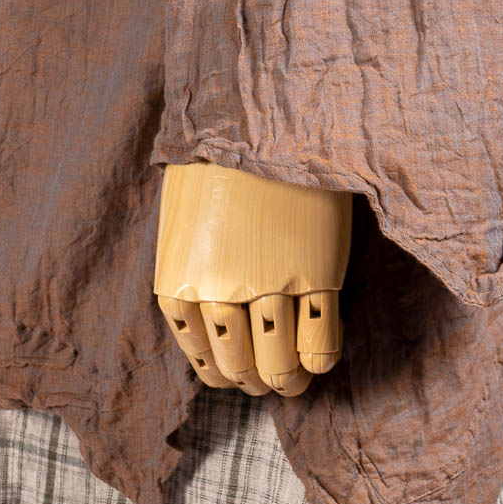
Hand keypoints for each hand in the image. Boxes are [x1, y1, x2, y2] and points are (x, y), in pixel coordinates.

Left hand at [154, 161, 351, 395]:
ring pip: (281, 362)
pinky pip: (321, 340)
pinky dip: (321, 358)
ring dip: (291, 379)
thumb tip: (218, 329)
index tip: (240, 376)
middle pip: (244, 367)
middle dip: (260, 382)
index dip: (227, 376)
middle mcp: (221, 294)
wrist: (259, 121)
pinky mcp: (316, 273)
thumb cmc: (217, 168)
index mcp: (181, 286)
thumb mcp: (183, 230)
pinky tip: (320, 356)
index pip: (206, 360)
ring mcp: (271, 285)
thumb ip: (195, 281)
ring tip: (296, 378)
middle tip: (273, 381)